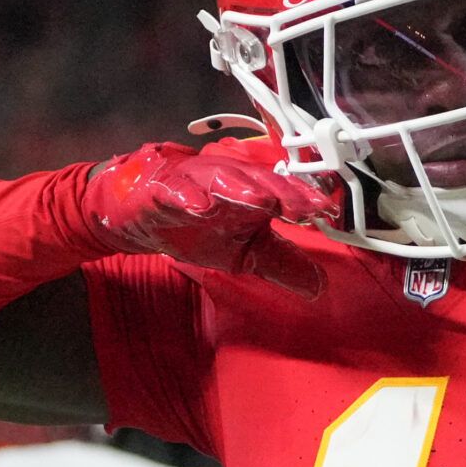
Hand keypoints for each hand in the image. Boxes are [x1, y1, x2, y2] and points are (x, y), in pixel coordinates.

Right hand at [84, 136, 339, 296]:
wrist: (138, 217)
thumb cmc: (197, 228)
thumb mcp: (244, 253)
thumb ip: (280, 264)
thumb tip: (319, 287)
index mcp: (252, 195)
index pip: (284, 192)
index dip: (304, 199)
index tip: (327, 209)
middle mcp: (228, 183)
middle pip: (258, 181)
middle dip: (282, 190)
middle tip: (304, 203)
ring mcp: (194, 183)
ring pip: (220, 180)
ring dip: (241, 188)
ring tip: (261, 200)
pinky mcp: (161, 190)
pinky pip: (174, 191)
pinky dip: (186, 196)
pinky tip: (197, 206)